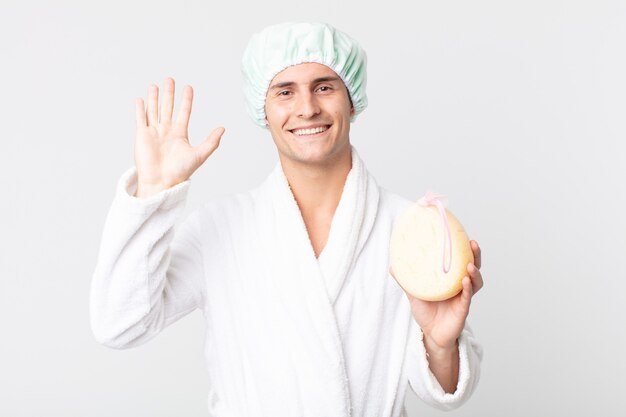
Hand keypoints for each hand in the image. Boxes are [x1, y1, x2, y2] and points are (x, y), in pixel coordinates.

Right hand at [134, 77, 224, 196]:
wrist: (162, 182)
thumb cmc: (180, 172)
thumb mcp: (199, 155)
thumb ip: (211, 142)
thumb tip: (223, 129)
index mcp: (180, 133)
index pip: (184, 112)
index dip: (186, 100)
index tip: (188, 87)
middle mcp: (166, 131)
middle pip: (168, 107)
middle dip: (169, 93)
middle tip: (170, 79)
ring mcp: (154, 132)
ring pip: (154, 110)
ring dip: (154, 98)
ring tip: (155, 85)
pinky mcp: (142, 136)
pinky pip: (140, 119)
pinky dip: (140, 109)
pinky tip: (140, 100)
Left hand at [390, 240, 483, 352]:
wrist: (431, 334)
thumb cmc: (426, 312)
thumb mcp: (414, 293)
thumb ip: (406, 280)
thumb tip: (392, 265)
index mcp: (451, 280)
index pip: (461, 260)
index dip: (464, 248)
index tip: (463, 235)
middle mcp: (460, 286)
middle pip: (473, 267)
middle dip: (476, 255)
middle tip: (473, 243)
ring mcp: (463, 297)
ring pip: (475, 282)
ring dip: (475, 272)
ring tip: (470, 265)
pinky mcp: (463, 309)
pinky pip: (468, 297)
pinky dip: (468, 288)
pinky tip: (465, 280)